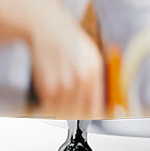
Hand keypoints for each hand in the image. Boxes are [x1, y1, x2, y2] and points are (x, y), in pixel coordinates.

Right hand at [0, 0, 104, 117]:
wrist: (48, 27)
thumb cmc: (70, 43)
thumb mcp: (89, 56)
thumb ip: (95, 79)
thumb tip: (101, 104)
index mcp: (95, 71)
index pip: (97, 107)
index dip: (92, 118)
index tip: (87, 123)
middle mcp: (82, 79)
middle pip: (80, 113)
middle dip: (75, 117)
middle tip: (70, 114)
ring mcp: (64, 84)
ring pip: (64, 112)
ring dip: (61, 110)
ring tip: (59, 99)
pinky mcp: (47, 87)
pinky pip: (50, 107)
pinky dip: (49, 105)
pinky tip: (50, 93)